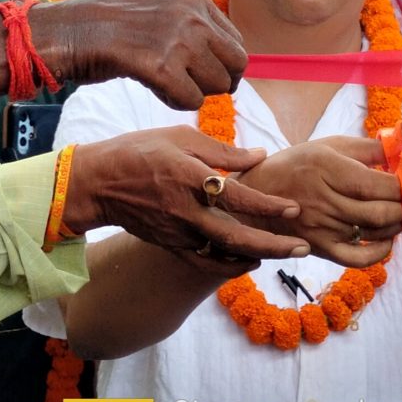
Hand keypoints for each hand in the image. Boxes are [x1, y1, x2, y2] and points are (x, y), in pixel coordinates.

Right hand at [32, 0, 246, 108]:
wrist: (78, 30)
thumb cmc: (121, 27)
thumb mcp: (168, 11)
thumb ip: (199, 28)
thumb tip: (235, 62)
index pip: (237, 42)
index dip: (225, 65)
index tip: (205, 74)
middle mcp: (194, 17)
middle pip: (237, 64)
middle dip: (221, 82)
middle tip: (197, 88)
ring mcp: (179, 41)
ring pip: (218, 85)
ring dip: (196, 93)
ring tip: (169, 84)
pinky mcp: (162, 68)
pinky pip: (193, 100)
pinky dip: (176, 102)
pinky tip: (156, 88)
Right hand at [63, 126, 309, 262]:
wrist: (98, 183)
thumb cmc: (139, 151)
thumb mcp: (181, 137)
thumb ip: (222, 150)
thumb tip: (261, 155)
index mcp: (188, 178)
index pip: (234, 196)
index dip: (266, 205)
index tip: (293, 208)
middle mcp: (184, 210)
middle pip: (235, 235)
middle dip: (273, 244)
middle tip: (303, 249)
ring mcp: (176, 232)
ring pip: (223, 252)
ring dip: (256, 254)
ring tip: (286, 252)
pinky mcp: (170, 245)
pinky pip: (205, 262)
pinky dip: (229, 265)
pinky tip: (250, 260)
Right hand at [235, 137, 401, 267]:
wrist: (257, 197)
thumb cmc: (297, 166)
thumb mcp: (328, 146)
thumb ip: (368, 148)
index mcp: (327, 167)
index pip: (379, 184)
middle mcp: (325, 199)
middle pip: (382, 211)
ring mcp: (322, 228)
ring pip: (375, 232)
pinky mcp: (320, 248)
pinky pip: (358, 258)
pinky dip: (380, 251)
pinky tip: (388, 238)